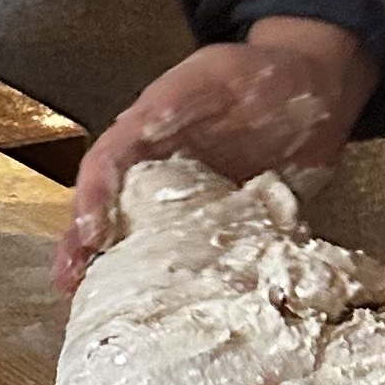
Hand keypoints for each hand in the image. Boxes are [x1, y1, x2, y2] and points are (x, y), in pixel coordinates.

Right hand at [54, 18, 377, 291]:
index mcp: (148, 133)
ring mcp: (188, 201)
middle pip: (109, 210)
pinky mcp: (224, 223)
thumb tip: (141, 123)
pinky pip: (197, 254)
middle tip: (71, 285)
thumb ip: (177, 99)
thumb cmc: (258, 74)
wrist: (313, 89)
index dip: (90, 200)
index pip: (105, 166)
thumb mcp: (213, 75)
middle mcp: (158, 171)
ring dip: (120, 272)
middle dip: (85, 248)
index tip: (88, 234)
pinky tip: (175, 309)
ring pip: (143, 238)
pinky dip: (182, 282)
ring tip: (103, 305)